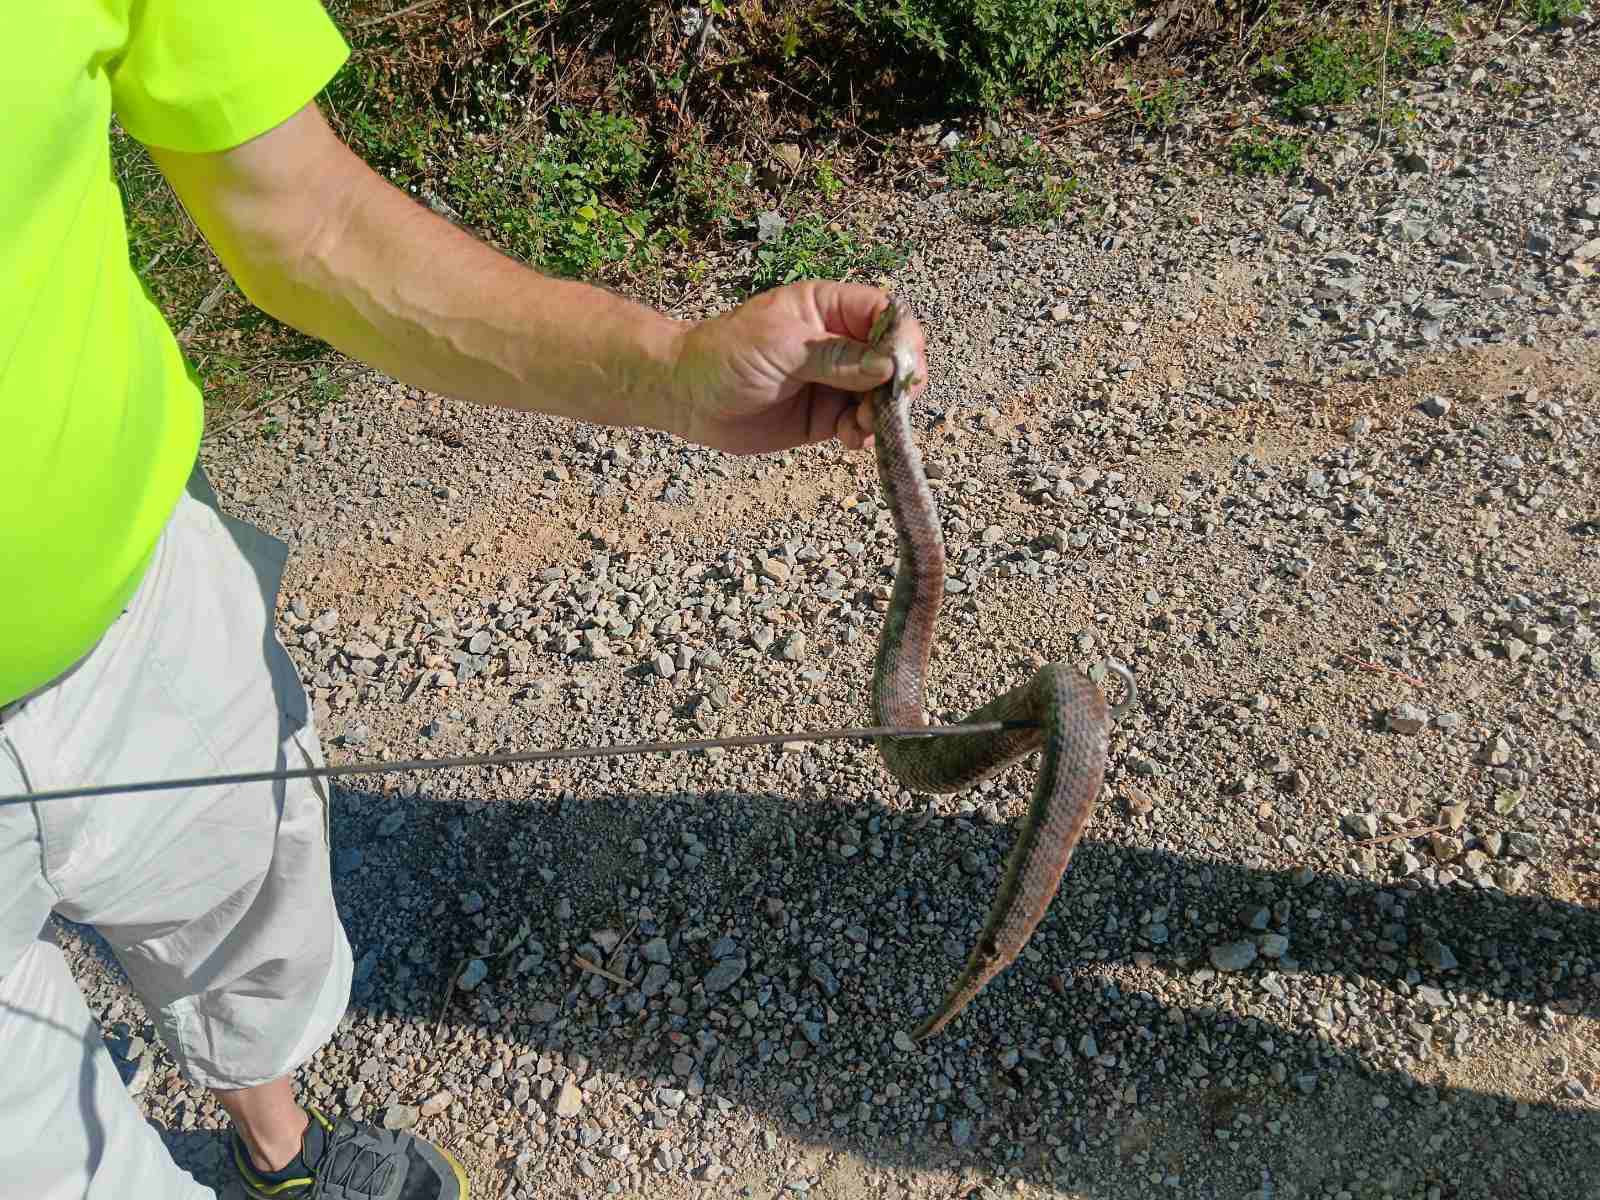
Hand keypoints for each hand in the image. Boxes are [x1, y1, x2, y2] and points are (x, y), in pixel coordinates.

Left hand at [667, 280, 926, 455]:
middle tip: (887, 405)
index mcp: (828, 309)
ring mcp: (834, 382)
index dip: (901, 339)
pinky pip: (859, 424)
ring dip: (880, 413)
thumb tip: (889, 366)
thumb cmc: (724, 356)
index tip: (903, 368)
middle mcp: (837, 343)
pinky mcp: (825, 417)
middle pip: (891, 358)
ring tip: (861, 426)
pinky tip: (849, 438)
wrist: (685, 397)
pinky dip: (863, 433)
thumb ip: (835, 356)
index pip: (884, 314)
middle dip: (896, 383)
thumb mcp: (780, 347)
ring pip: (880, 396)